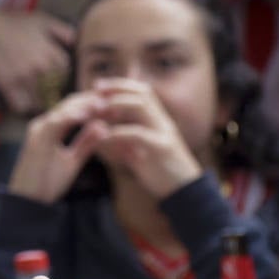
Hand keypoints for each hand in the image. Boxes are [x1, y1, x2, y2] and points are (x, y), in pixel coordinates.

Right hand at [0, 6, 74, 113]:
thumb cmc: (10, 21)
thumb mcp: (41, 19)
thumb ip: (63, 30)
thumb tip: (75, 44)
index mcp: (51, 52)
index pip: (66, 71)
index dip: (60, 73)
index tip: (52, 74)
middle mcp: (40, 67)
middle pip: (55, 89)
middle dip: (51, 89)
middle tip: (43, 88)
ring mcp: (23, 78)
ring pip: (40, 100)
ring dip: (37, 101)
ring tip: (33, 97)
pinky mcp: (7, 85)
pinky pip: (22, 106)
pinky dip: (22, 106)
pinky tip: (20, 100)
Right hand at [6, 92, 109, 202]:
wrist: (28, 201)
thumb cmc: (47, 183)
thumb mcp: (72, 160)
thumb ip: (86, 143)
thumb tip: (103, 127)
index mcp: (51, 128)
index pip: (74, 108)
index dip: (94, 104)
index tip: (115, 104)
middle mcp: (43, 124)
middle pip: (70, 103)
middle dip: (92, 100)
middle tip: (114, 99)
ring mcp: (39, 130)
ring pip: (63, 109)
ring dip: (84, 105)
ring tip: (104, 104)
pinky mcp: (36, 138)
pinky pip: (55, 122)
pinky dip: (71, 117)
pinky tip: (86, 115)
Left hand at [92, 78, 202, 198]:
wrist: (183, 192)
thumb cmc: (159, 172)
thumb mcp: (138, 153)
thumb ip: (122, 141)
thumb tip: (98, 133)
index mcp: (158, 121)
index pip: (142, 92)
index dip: (120, 86)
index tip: (97, 86)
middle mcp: (162, 122)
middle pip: (142, 94)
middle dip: (117, 89)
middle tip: (95, 91)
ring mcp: (164, 133)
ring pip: (142, 107)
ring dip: (118, 104)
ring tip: (98, 109)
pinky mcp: (163, 149)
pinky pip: (139, 134)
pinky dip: (119, 132)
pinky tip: (103, 136)